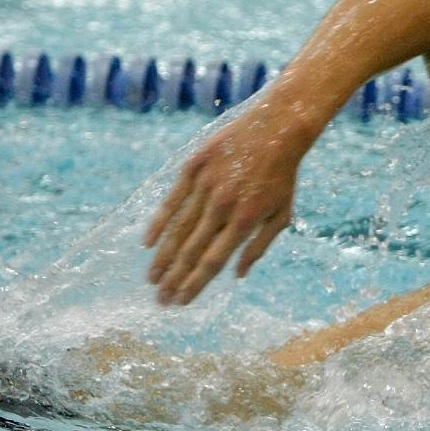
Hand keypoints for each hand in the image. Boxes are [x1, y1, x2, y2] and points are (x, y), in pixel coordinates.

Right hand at [144, 114, 307, 304]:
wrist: (277, 129)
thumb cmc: (282, 176)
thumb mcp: (281, 215)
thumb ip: (259, 246)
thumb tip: (237, 275)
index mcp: (245, 221)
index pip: (213, 262)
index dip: (195, 284)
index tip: (181, 301)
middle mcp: (222, 206)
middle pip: (191, 251)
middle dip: (174, 279)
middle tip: (160, 299)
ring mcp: (206, 185)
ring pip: (178, 229)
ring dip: (163, 258)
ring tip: (151, 279)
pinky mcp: (194, 167)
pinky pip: (171, 200)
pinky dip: (158, 223)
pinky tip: (147, 243)